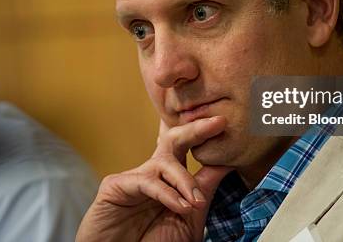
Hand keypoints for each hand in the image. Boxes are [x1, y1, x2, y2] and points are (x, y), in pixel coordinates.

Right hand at [76, 116, 232, 241]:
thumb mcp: (190, 218)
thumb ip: (204, 190)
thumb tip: (227, 163)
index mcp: (170, 182)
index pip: (188, 149)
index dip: (204, 135)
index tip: (226, 124)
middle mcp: (152, 175)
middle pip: (173, 140)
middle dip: (195, 130)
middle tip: (217, 123)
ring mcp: (133, 179)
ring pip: (163, 162)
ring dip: (185, 180)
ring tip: (195, 203)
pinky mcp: (115, 186)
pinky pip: (147, 182)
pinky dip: (167, 194)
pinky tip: (181, 207)